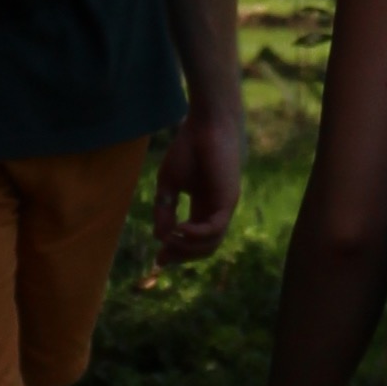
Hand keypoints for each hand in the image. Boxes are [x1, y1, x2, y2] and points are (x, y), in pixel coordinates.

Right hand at [154, 98, 244, 263]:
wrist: (205, 126)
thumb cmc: (188, 149)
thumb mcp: (168, 185)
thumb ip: (164, 211)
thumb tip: (159, 238)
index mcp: (203, 207)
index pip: (193, 240)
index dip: (176, 251)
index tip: (158, 259)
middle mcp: (215, 211)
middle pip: (203, 248)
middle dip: (181, 255)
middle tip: (163, 255)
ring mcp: (224, 208)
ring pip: (210, 244)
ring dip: (187, 248)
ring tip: (170, 240)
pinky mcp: (228, 201)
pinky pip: (214, 229)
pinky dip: (196, 235)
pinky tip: (180, 230)